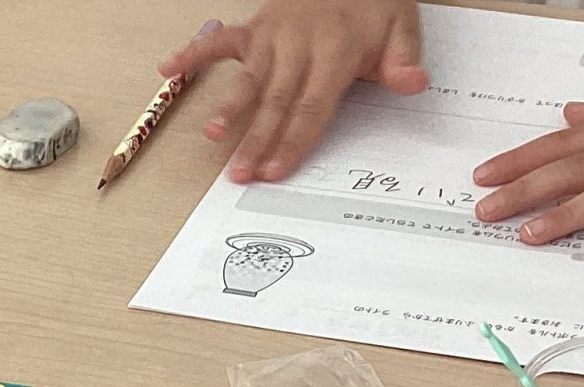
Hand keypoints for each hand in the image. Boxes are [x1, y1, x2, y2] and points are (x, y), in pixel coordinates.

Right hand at [161, 0, 426, 184]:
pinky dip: (193, 53)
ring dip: (228, 107)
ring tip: (212, 134)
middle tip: (242, 173)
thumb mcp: (401, 24)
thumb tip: (414, 84)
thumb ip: (403, 59)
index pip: (313, 103)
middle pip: (276, 100)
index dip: (295, 139)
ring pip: (248, 78)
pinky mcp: (254, 28)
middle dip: (258, 139)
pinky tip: (168, 69)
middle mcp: (299, 43)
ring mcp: (273, 35)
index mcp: (336, 48)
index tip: (278, 169)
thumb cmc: (372, 4)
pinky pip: (220, 40)